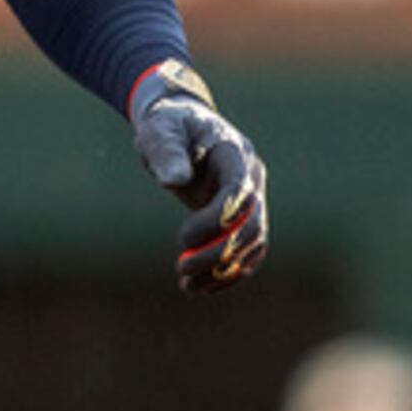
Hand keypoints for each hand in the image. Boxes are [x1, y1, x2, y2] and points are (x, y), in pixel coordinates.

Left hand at [126, 59, 268, 292]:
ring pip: (252, 244)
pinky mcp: (241, 216)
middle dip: (219, 252)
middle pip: (252, 225)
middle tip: (182, 269)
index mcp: (236, 153)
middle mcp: (252, 177)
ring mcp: (251, 198)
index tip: (183, 237)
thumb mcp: (159, 130)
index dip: (217, 219)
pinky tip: (199, 287)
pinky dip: (227, 273)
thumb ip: (166, 151)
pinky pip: (246, 251)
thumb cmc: (167, 123)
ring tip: (187, 285)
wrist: (179, 125)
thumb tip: (175, 180)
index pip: (240, 192)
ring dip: (223, 270)